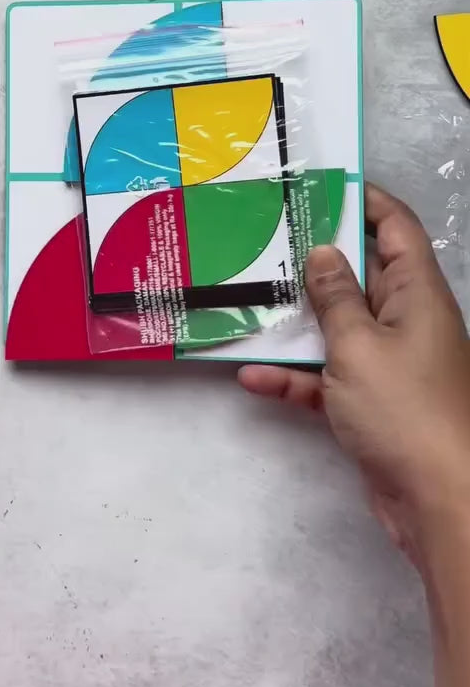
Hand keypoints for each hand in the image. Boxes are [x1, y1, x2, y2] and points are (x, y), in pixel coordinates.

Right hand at [239, 184, 469, 565]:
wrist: (439, 502)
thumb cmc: (405, 409)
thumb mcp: (359, 344)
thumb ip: (335, 296)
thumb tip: (322, 251)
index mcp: (418, 293)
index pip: (395, 228)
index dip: (364, 201)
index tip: (318, 184)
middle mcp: (408, 321)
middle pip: (362, 275)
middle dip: (315, 259)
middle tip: (263, 238)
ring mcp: (391, 365)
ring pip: (339, 328)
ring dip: (297, 322)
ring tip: (246, 299)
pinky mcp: (373, 404)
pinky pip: (329, 378)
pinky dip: (295, 377)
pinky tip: (253, 376)